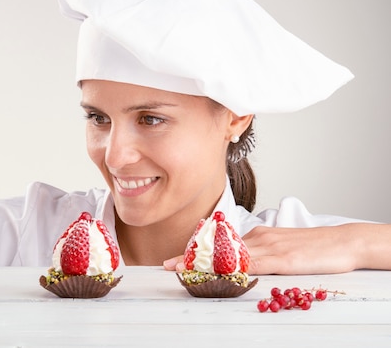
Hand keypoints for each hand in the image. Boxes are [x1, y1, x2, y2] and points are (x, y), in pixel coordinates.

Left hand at [163, 223, 384, 274]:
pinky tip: (221, 274)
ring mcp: (269, 247)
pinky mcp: (282, 258)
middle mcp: (258, 238)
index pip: (220, 244)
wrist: (343, 241)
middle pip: (218, 248)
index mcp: (256, 236)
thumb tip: (240, 263)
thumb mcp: (281, 248)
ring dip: (203, 263)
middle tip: (167, 265)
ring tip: (182, 269)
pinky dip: (234, 269)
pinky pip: (254, 264)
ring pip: (230, 255)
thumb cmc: (313, 246)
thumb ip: (259, 253)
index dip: (195, 252)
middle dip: (191, 257)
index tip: (174, 259)